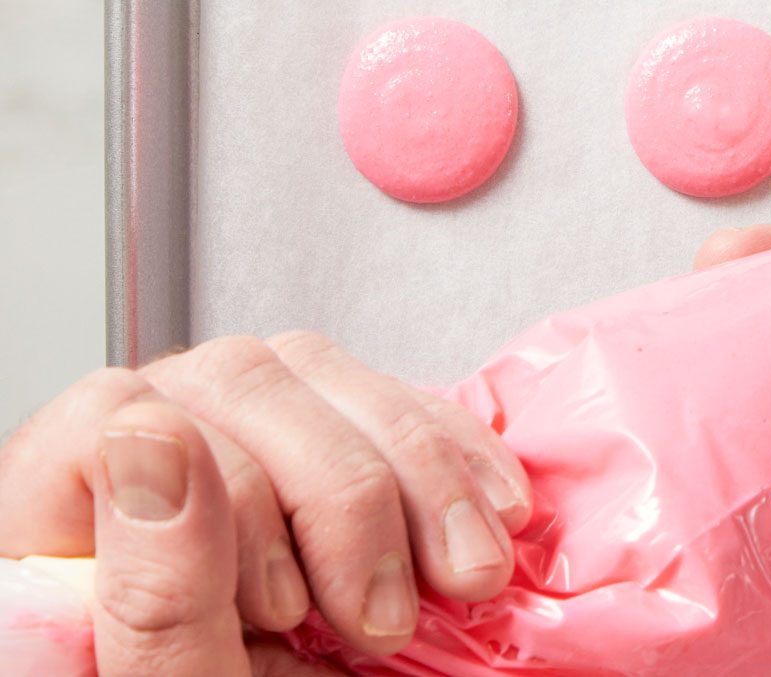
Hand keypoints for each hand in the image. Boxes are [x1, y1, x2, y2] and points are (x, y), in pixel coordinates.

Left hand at [0, 333, 532, 675]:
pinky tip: (488, 522)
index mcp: (55, 532)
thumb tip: (152, 436)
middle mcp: (138, 472)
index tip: (285, 607)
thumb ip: (157, 594)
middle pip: (241, 382)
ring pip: (327, 379)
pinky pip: (392, 407)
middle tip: (382, 617)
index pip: (114, 416)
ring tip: (459, 580)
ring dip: (422, 476)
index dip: (220, 492)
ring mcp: (241, 456)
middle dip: (349, 491)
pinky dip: (456, 461)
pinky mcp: (326, 463)